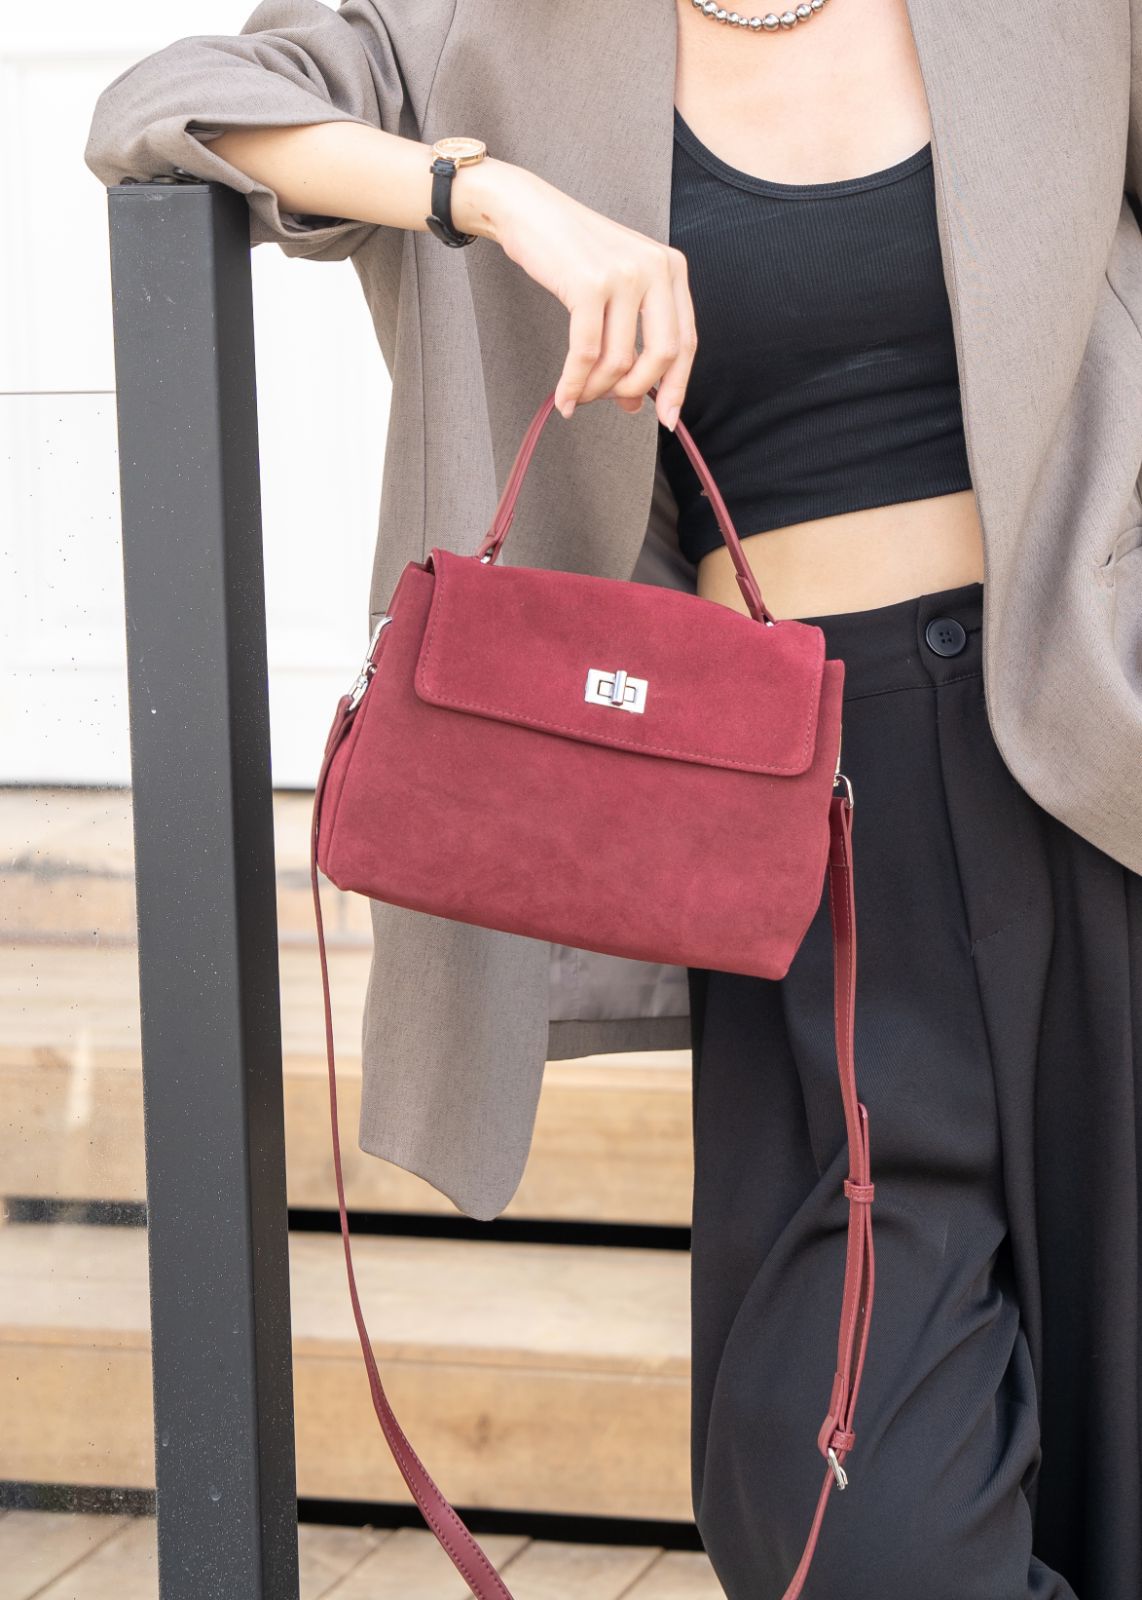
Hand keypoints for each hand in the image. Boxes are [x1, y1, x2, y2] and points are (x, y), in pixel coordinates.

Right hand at [465, 161, 697, 430]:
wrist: (527, 210)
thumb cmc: (571, 253)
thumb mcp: (617, 287)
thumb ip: (633, 338)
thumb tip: (635, 402)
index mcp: (670, 268)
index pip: (686, 342)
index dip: (677, 387)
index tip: (666, 420)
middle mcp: (654, 268)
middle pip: (662, 356)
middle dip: (635, 391)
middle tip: (612, 404)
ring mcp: (623, 275)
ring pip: (620, 360)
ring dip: (596, 389)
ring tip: (579, 396)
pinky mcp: (589, 285)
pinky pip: (585, 353)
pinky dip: (574, 384)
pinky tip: (564, 398)